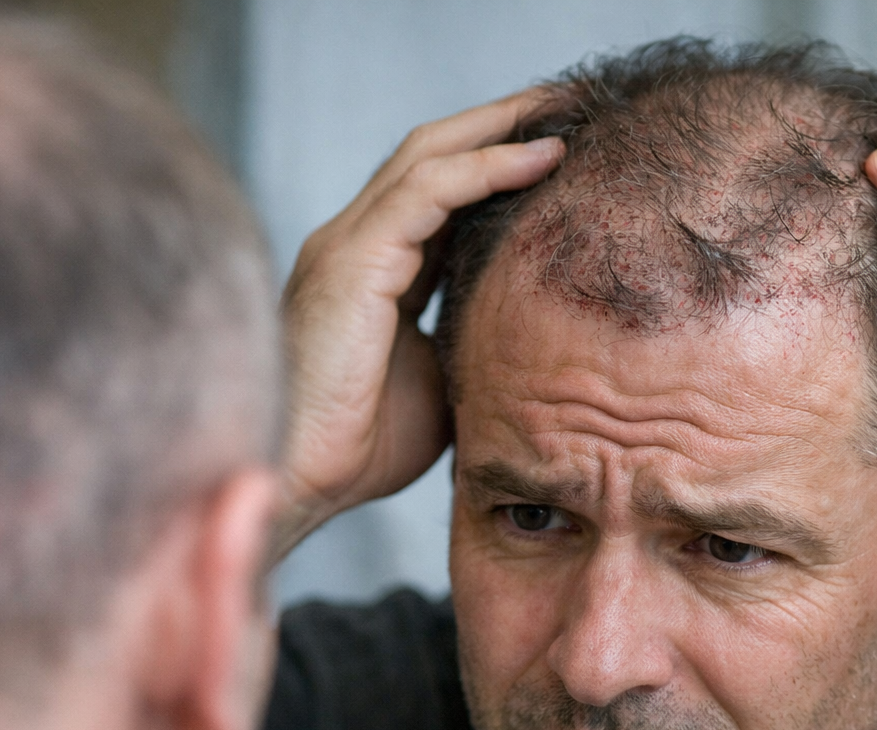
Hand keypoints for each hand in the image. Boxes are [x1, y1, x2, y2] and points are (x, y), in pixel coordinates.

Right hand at [275, 92, 563, 558]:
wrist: (304, 480)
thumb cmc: (360, 446)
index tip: (564, 149)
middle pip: (433, 155)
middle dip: (502, 122)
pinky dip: (487, 167)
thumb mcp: (438, 380)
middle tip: (572, 102)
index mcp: (374, 269)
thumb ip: (470, 341)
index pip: (440, 194)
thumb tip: (533, 336)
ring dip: (501, 127)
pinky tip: (541, 158)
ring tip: (567, 109)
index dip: (497, 164)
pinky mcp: (353, 260)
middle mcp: (356, 243)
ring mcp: (349, 245)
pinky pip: (428, 191)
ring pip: (430, 155)